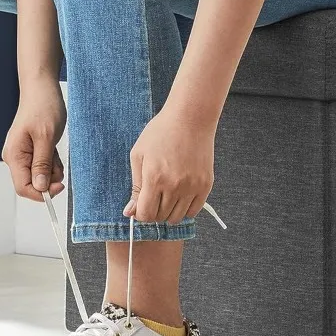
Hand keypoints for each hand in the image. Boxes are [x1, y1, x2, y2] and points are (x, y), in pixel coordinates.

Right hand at [2, 75, 66, 200]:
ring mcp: (22, 154)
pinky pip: (42, 166)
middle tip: (57, 160)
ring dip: (52, 168)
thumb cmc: (42, 107)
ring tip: (55, 149)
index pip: (23, 187)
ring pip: (39, 175)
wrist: (42, 89)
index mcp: (14, 155)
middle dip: (49, 178)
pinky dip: (51, 161)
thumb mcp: (46, 138)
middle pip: (32, 183)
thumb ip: (42, 165)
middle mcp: (14, 157)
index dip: (42, 192)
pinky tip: (53, 147)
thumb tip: (40, 188)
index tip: (59, 186)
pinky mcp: (30, 151)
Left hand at [124, 106, 215, 224]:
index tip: (140, 205)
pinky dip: (185, 209)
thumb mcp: (139, 155)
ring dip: (168, 212)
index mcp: (154, 178)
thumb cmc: (161, 132)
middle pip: (160, 217)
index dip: (140, 213)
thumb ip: (135, 186)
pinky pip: (194, 211)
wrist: (190, 118)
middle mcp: (174, 186)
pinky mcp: (205, 185)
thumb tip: (130, 212)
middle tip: (153, 196)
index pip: (145, 214)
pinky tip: (180, 196)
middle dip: (153, 212)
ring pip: (177, 218)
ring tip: (166, 195)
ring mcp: (192, 186)